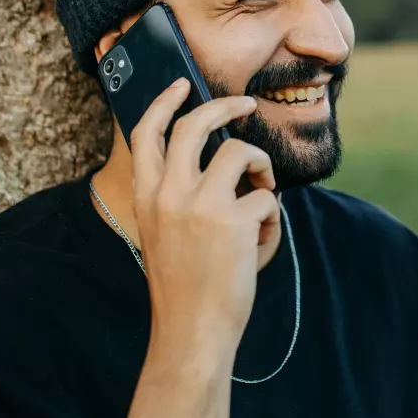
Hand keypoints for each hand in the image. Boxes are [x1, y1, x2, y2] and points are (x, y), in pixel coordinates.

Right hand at [129, 78, 280, 363]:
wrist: (191, 331)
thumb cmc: (183, 285)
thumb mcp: (162, 232)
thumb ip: (178, 194)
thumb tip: (220, 157)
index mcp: (146, 195)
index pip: (146, 132)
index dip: (164, 102)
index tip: (183, 86)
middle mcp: (169, 192)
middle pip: (196, 124)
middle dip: (226, 105)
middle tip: (247, 105)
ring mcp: (201, 204)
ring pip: (239, 152)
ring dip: (260, 165)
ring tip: (263, 190)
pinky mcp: (235, 220)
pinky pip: (267, 197)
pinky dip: (271, 217)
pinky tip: (260, 243)